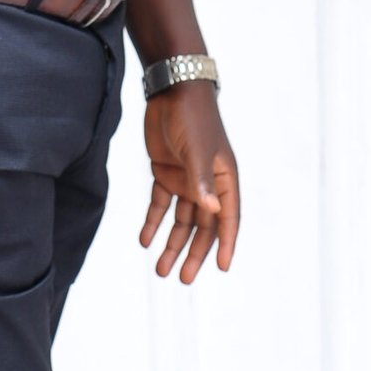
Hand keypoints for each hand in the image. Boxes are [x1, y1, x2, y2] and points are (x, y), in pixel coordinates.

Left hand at [139, 81, 239, 282]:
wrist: (171, 90)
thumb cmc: (192, 118)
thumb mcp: (197, 151)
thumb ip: (201, 182)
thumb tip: (211, 214)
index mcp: (223, 179)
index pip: (227, 218)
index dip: (226, 243)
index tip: (223, 268)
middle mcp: (207, 183)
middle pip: (202, 226)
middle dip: (193, 253)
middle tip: (184, 280)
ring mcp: (186, 179)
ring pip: (180, 220)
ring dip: (171, 244)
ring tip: (160, 269)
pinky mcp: (165, 172)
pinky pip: (160, 205)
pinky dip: (153, 222)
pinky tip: (144, 240)